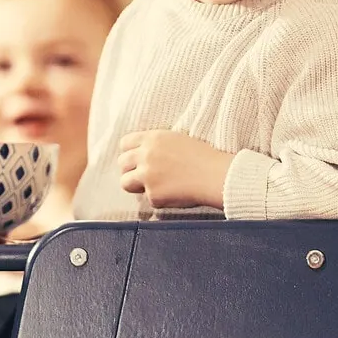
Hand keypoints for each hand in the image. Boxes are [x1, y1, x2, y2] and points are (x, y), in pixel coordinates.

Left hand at [118, 130, 232, 207]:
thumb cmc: (203, 157)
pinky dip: (159, 199)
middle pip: (121, 163)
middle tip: (142, 175)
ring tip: (153, 186)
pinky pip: (148, 199)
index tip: (135, 159)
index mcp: (153, 138)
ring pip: (125, 183)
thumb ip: (156, 145)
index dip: (129, 152)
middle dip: (129, 170)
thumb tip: (141, 154)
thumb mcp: (177, 139)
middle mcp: (146, 155)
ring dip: (135, 185)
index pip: (125, 143)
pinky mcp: (153, 195)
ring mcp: (147, 176)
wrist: (216, 175)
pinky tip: (174, 193)